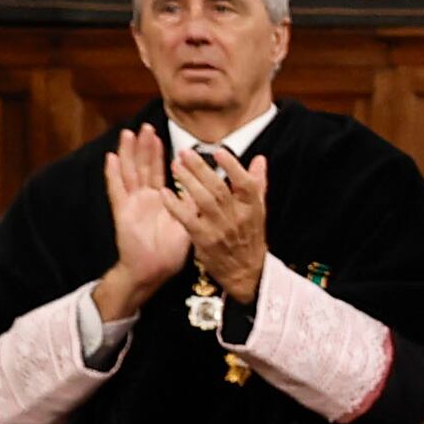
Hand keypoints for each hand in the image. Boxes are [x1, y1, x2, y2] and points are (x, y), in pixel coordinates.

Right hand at [91, 127, 189, 318]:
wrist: (155, 269)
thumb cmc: (171, 249)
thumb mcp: (189, 221)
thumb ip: (194, 202)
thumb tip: (211, 186)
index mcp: (161, 199)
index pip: (159, 170)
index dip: (159, 153)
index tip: (161, 134)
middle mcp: (145, 198)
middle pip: (142, 166)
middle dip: (144, 147)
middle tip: (145, 126)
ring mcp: (132, 203)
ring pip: (129, 172)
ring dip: (127, 153)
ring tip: (128, 133)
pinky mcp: (123, 211)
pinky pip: (117, 189)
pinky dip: (113, 173)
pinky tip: (110, 158)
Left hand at [173, 141, 269, 300]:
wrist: (245, 272)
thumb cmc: (249, 238)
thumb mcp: (258, 211)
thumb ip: (257, 184)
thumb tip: (259, 160)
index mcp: (252, 208)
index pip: (245, 184)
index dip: (232, 167)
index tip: (218, 151)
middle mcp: (238, 217)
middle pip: (219, 188)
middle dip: (201, 168)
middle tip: (185, 153)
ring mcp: (220, 229)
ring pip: (203, 201)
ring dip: (187, 182)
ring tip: (175, 166)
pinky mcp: (204, 240)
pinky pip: (187, 219)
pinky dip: (175, 205)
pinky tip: (164, 192)